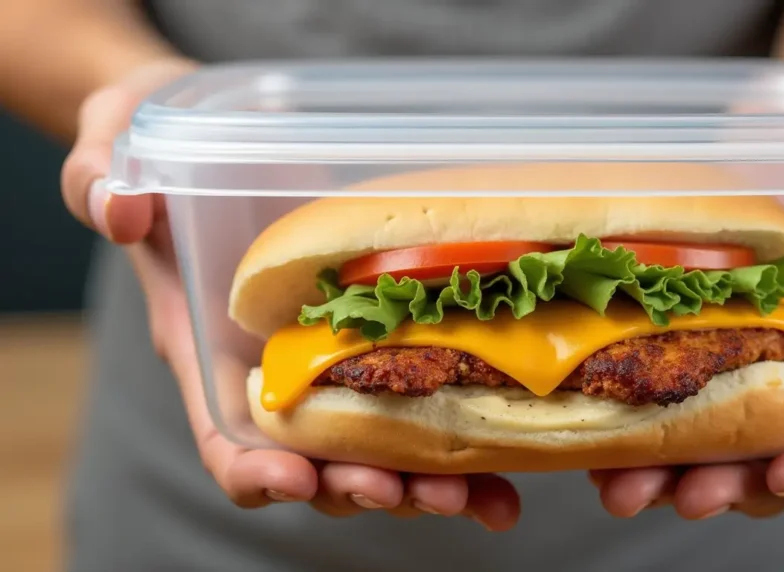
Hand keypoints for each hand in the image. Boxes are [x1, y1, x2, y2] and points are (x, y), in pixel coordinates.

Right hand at [60, 60, 519, 530]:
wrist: (205, 149)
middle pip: (319, 465)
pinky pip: (422, 403)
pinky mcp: (378, 343)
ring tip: (480, 493)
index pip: (226, 439)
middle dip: (368, 487)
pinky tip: (510, 462)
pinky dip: (465, 443)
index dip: (259, 471)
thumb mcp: (116, 156)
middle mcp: (274, 379)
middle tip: (420, 492)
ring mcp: (331, 368)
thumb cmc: (157, 161)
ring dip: (427, 482)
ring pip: (380, 452)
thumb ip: (104, 185)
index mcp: (211, 356)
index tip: (297, 478)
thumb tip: (120, 207)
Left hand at [589, 109, 783, 519]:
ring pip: (714, 444)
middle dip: (733, 488)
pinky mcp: (693, 339)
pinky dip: (629, 430)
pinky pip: (663, 400)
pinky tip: (593, 443)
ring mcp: (746, 359)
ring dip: (668, 476)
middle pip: (779, 457)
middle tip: (686, 497)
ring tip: (621, 489)